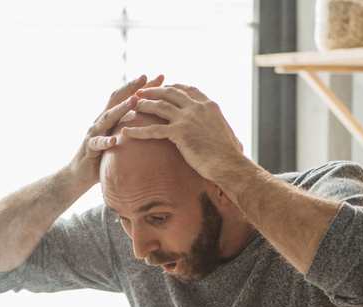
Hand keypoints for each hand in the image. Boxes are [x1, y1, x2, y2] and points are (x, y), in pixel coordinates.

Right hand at [65, 74, 163, 188]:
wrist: (80, 174)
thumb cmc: (104, 156)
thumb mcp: (120, 139)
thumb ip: (132, 128)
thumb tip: (157, 124)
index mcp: (111, 116)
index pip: (127, 96)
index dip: (142, 86)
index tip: (160, 76)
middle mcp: (101, 120)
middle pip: (115, 99)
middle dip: (130, 88)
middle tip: (144, 77)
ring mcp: (94, 132)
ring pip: (107, 117)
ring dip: (121, 109)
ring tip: (134, 102)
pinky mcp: (89, 148)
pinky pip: (97, 143)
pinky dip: (105, 141)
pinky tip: (114, 141)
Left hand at [125, 84, 245, 181]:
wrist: (229, 164)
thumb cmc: (230, 155)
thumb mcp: (229, 135)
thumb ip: (223, 131)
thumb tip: (235, 141)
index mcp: (209, 105)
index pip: (188, 90)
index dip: (174, 87)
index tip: (164, 87)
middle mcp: (197, 108)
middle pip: (170, 93)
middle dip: (154, 91)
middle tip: (140, 92)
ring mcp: (188, 118)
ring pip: (159, 106)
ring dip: (143, 104)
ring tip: (131, 105)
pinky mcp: (179, 133)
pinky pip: (153, 130)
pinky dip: (138, 130)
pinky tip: (126, 132)